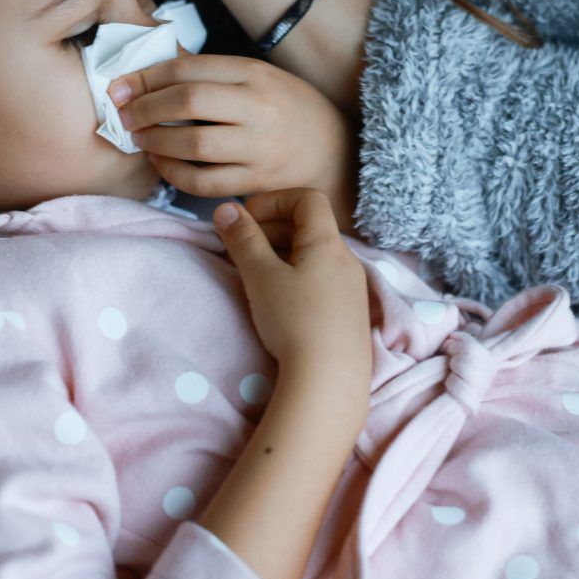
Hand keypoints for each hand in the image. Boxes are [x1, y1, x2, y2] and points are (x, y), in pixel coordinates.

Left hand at [109, 54, 358, 226]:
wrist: (334, 151)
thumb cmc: (287, 108)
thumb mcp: (257, 76)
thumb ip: (210, 73)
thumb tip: (151, 69)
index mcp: (253, 74)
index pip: (188, 68)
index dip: (145, 77)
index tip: (120, 86)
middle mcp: (257, 107)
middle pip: (188, 101)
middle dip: (145, 108)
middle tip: (124, 114)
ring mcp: (258, 147)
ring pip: (193, 144)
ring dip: (155, 141)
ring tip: (139, 138)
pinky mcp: (257, 181)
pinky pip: (204, 182)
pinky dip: (174, 174)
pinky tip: (162, 163)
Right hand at [212, 190, 371, 383]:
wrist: (330, 381)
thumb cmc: (294, 321)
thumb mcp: (260, 276)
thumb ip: (242, 240)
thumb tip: (225, 210)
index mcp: (328, 243)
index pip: (307, 198)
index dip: (275, 200)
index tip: (248, 218)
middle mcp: (347, 260)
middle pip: (312, 225)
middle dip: (274, 227)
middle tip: (244, 246)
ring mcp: (353, 289)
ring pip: (316, 255)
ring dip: (284, 253)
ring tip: (257, 274)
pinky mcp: (351, 315)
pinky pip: (323, 280)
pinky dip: (298, 276)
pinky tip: (281, 301)